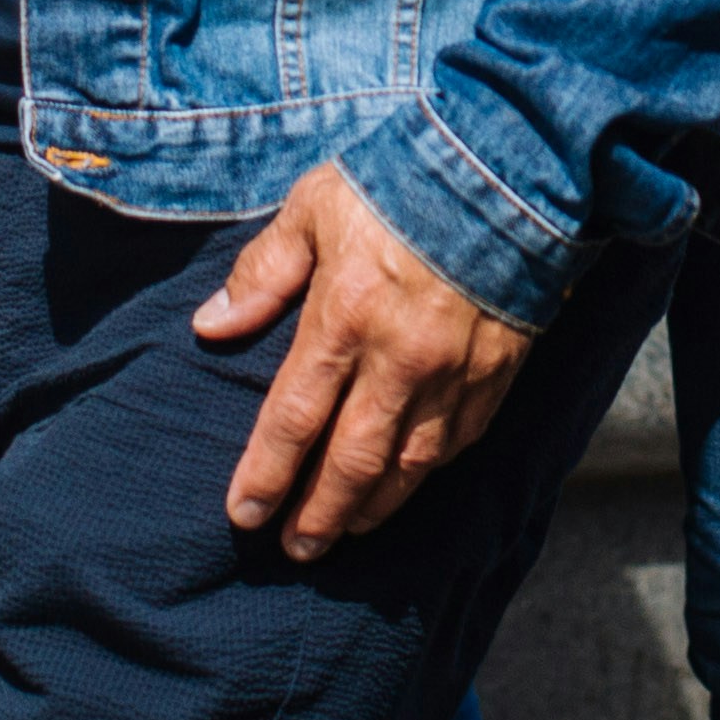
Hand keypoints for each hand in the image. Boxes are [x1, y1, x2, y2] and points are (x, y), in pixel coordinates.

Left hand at [193, 164, 533, 558]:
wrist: (509, 169)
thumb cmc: (398, 180)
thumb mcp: (313, 207)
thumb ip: (263, 271)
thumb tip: (211, 325)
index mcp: (344, 318)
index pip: (294, 418)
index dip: (266, 474)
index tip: (244, 515)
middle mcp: (398, 360)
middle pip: (350, 461)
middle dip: (318, 513)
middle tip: (295, 550)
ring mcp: (452, 373)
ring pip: (407, 465)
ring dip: (371, 507)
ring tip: (346, 531)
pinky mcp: (496, 373)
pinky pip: (457, 441)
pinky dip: (428, 471)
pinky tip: (408, 483)